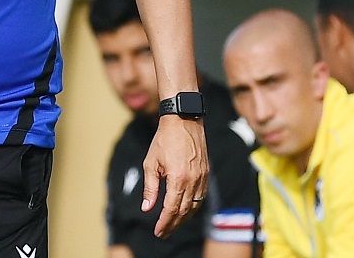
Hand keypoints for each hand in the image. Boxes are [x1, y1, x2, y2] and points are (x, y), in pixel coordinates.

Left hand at [142, 116, 207, 237]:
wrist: (183, 121)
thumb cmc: (163, 140)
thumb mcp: (151, 163)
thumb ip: (150, 188)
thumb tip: (147, 208)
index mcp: (178, 179)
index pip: (172, 209)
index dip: (165, 223)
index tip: (158, 232)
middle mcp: (193, 181)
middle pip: (184, 211)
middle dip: (173, 224)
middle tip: (163, 233)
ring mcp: (202, 178)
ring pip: (194, 206)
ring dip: (183, 218)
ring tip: (172, 225)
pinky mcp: (206, 174)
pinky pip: (201, 197)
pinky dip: (192, 207)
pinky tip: (184, 211)